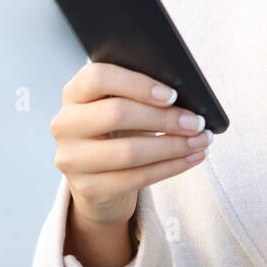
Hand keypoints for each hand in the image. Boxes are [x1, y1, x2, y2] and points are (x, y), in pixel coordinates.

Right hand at [51, 61, 212, 227]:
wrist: (98, 178)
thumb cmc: (118, 130)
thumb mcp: (122, 105)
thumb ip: (141, 95)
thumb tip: (187, 98)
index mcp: (74, 92)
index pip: (99, 77)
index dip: (137, 84)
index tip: (172, 95)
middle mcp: (65, 123)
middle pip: (117, 114)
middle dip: (165, 118)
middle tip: (197, 122)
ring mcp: (71, 158)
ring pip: (129, 151)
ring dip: (173, 146)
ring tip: (201, 141)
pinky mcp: (86, 188)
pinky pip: (135, 178)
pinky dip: (170, 168)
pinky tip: (191, 158)